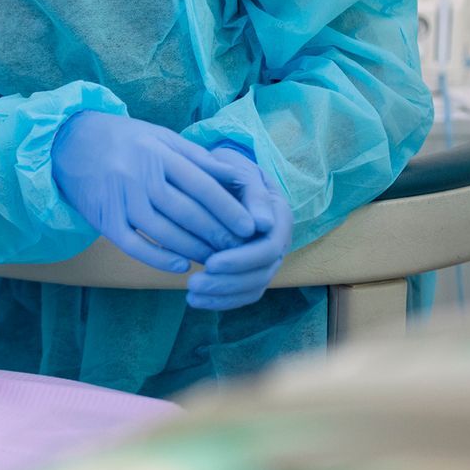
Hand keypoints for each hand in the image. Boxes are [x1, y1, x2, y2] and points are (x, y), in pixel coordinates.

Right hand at [52, 113, 256, 273]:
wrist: (69, 142)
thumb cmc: (124, 139)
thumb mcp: (161, 138)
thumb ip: (197, 158)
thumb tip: (237, 178)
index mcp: (158, 153)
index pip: (201, 185)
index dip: (227, 208)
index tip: (250, 227)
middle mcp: (139, 175)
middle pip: (185, 211)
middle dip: (216, 234)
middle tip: (239, 250)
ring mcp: (119, 198)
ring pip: (163, 231)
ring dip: (192, 249)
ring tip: (216, 260)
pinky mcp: (103, 218)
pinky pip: (133, 244)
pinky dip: (157, 258)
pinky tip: (179, 266)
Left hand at [186, 147, 292, 309]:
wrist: (224, 174)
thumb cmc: (230, 168)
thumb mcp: (241, 172)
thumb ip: (253, 194)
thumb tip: (264, 225)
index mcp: (279, 218)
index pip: (268, 249)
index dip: (241, 260)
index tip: (210, 263)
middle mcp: (277, 242)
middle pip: (261, 273)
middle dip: (227, 283)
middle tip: (193, 284)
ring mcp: (265, 258)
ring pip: (252, 287)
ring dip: (222, 295)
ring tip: (190, 294)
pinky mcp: (250, 268)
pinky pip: (242, 292)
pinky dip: (220, 300)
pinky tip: (193, 301)